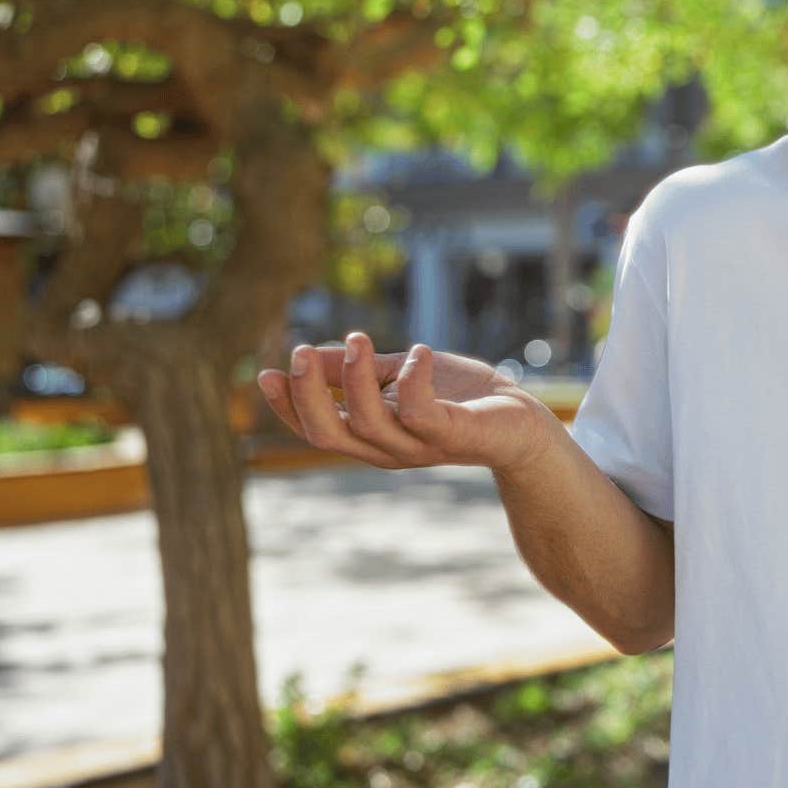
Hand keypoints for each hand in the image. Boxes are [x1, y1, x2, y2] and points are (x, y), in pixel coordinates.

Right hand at [255, 332, 563, 473]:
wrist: (522, 422)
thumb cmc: (461, 397)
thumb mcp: (399, 375)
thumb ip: (358, 369)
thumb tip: (306, 354)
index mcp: (371, 436)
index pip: (316, 429)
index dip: (287, 406)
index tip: (265, 372)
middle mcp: (389, 448)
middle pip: (329, 433)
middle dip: (306, 395)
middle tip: (297, 352)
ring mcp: (420, 445)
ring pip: (368, 424)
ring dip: (354, 379)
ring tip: (357, 339)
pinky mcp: (453, 434)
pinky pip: (422, 414)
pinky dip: (413, 381)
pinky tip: (416, 353)